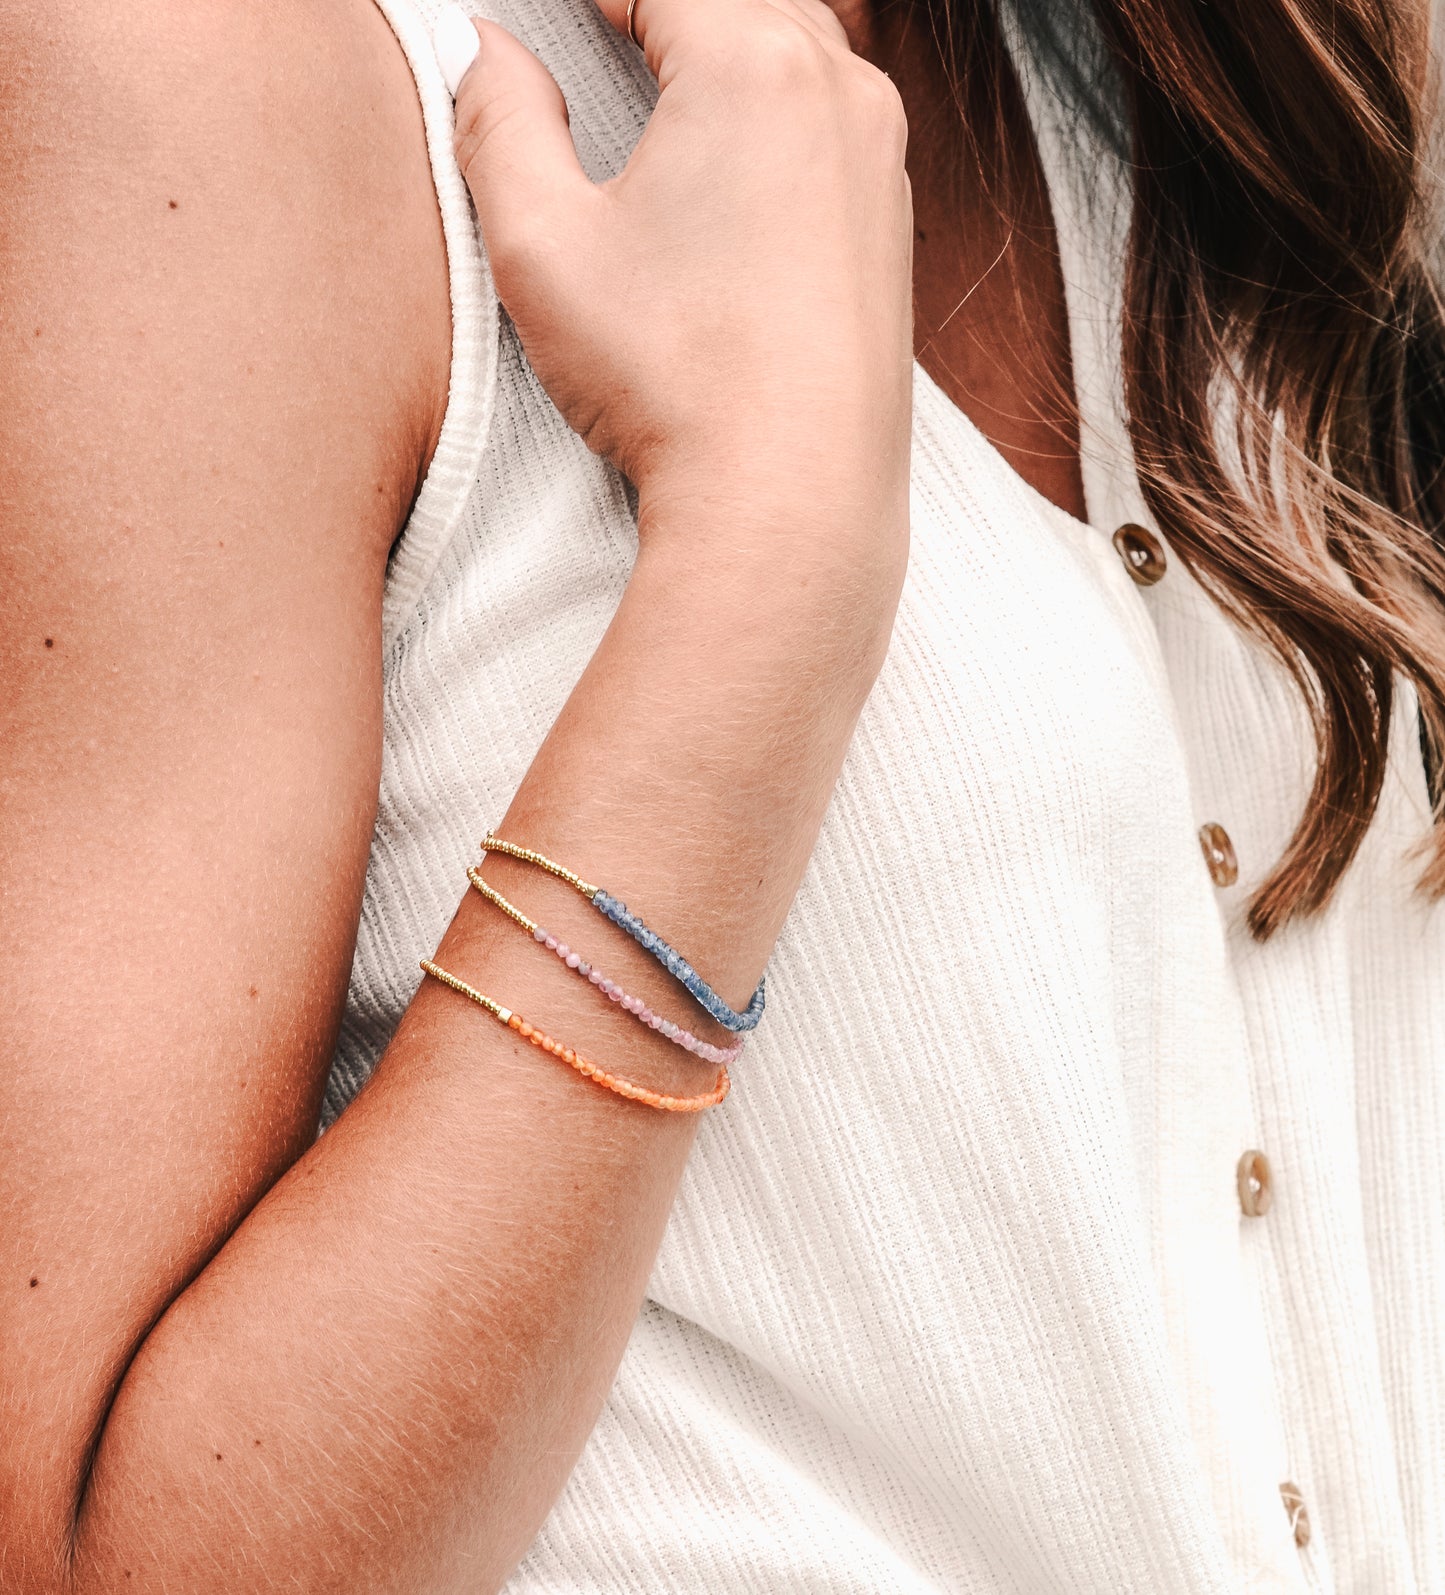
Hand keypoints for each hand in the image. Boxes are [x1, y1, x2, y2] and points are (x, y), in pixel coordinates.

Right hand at [442, 0, 912, 553]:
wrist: (790, 499)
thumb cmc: (671, 377)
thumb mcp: (542, 242)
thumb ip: (496, 119)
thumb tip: (480, 48)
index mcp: (752, 62)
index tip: (553, 4)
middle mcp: (839, 91)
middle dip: (663, 1)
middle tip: (604, 18)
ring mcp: (880, 160)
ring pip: (799, 45)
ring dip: (729, 33)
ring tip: (663, 49)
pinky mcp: (892, 229)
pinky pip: (835, 120)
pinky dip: (779, 100)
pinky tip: (736, 140)